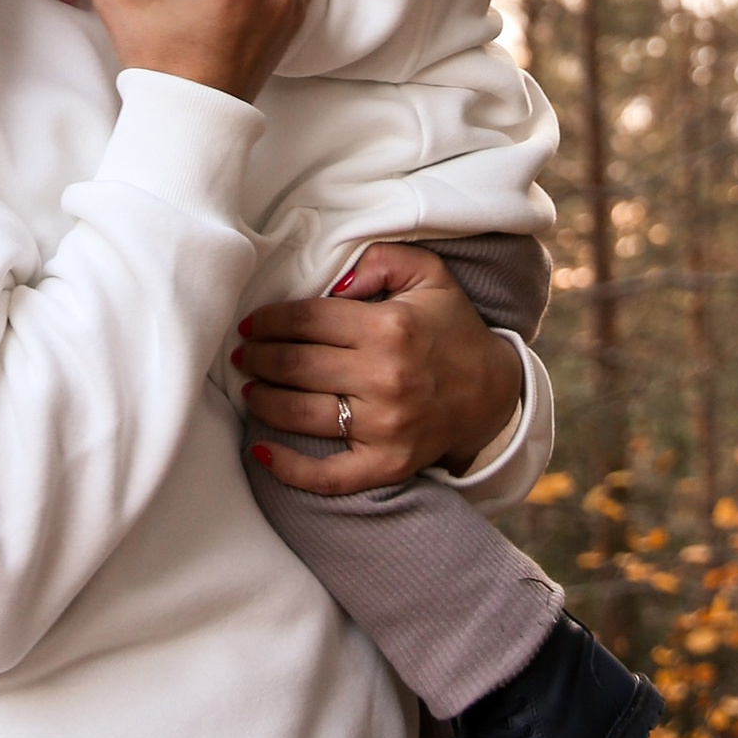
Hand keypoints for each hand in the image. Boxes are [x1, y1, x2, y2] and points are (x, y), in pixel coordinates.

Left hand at [235, 245, 522, 497]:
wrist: (493, 393)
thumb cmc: (451, 329)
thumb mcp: (429, 275)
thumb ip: (380, 261)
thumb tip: (334, 282)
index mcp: (389, 327)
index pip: (307, 320)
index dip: (269, 321)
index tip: (250, 324)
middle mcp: (385, 377)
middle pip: (295, 365)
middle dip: (258, 358)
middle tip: (243, 354)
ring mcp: (385, 427)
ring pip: (301, 413)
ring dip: (262, 400)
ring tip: (249, 389)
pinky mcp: (387, 465)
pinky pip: (328, 476)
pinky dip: (288, 468)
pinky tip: (260, 451)